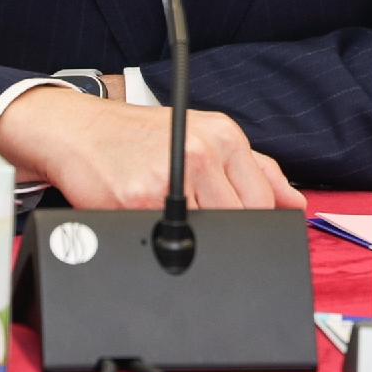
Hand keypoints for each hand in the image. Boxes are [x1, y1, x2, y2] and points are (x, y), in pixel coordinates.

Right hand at [0, 86, 306, 211]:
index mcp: (224, 136)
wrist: (77, 131)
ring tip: (168, 214)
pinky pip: (167, 240)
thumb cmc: (139, 136)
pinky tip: (146, 217)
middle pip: (239, 222)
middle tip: (194, 221)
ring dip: (192, 238)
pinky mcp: (139, 201)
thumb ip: (256, 168)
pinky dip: (160, 240)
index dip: (255, 227)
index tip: (241, 234)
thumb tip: (294, 203)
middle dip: (223, 234)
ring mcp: (171, 177)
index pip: (263, 201)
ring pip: (208, 235)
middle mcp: (202, 152)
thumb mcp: (203, 135)